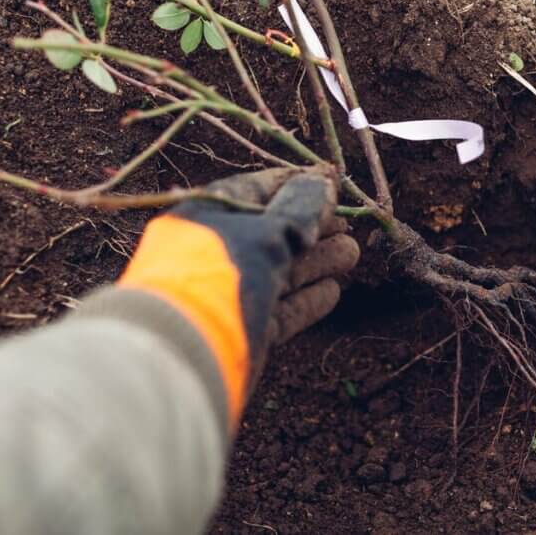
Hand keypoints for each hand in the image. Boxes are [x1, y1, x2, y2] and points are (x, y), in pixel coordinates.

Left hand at [147, 168, 358, 372]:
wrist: (184, 352)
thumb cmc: (220, 276)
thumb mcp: (265, 233)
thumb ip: (300, 209)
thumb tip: (323, 182)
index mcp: (206, 217)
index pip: (258, 191)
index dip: (298, 185)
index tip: (334, 183)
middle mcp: (214, 253)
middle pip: (272, 233)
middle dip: (313, 227)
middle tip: (347, 226)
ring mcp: (228, 293)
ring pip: (280, 271)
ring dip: (318, 261)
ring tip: (351, 254)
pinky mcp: (241, 329)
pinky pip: (279, 309)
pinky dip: (306, 299)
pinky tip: (332, 291)